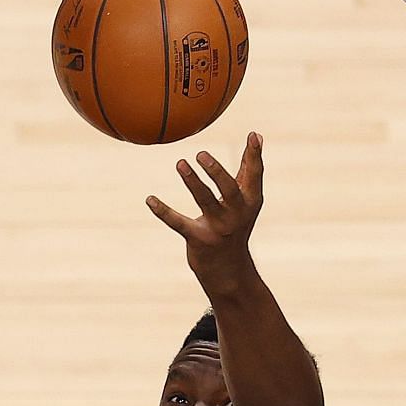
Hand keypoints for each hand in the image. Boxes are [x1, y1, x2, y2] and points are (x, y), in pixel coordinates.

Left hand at [145, 132, 264, 276]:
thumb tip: (256, 135)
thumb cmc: (236, 226)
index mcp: (250, 202)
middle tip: (201, 154)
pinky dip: (163, 211)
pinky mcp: (198, 239)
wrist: (229, 270)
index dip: (254, 155)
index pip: (254, 176)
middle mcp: (236, 214)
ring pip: (205, 201)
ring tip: (180, 163)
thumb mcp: (245, 201)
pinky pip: (178, 223)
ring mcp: (218, 228)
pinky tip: (149, 199)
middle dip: (216, 172)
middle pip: (229, 190)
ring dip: (192, 182)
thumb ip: (247, 171)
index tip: (252, 135)